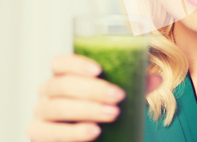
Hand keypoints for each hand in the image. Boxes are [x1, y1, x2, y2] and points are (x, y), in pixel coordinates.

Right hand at [27, 53, 161, 141]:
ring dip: (87, 110)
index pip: (60, 62)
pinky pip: (48, 133)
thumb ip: (134, 85)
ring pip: (56, 108)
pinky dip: (72, 133)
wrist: (93, 138)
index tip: (99, 69)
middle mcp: (48, 92)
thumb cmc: (100, 110)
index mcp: (63, 75)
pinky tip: (93, 132)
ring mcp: (41, 114)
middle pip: (61, 85)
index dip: (75, 63)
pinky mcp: (38, 135)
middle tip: (119, 96)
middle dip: (92, 90)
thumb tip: (157, 78)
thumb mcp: (118, 96)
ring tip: (113, 114)